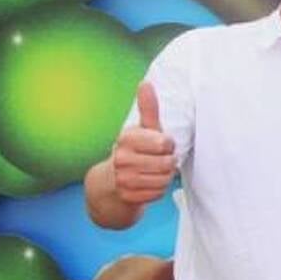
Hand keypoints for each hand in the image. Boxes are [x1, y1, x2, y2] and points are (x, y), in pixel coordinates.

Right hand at [111, 82, 175, 204]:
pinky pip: (158, 193)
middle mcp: (121, 157)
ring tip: (154, 171)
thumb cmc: (136, 150)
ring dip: (164, 177)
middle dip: (168, 162)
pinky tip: (148, 184)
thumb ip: (148, 108)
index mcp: (127, 138)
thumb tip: (146, 83)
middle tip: (158, 160)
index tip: (160, 144)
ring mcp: (123, 178)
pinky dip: (158, 190)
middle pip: (167, 163)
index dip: (168, 145)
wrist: (112, 182)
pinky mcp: (127, 196)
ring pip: (163, 179)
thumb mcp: (143, 129)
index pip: (164, 143)